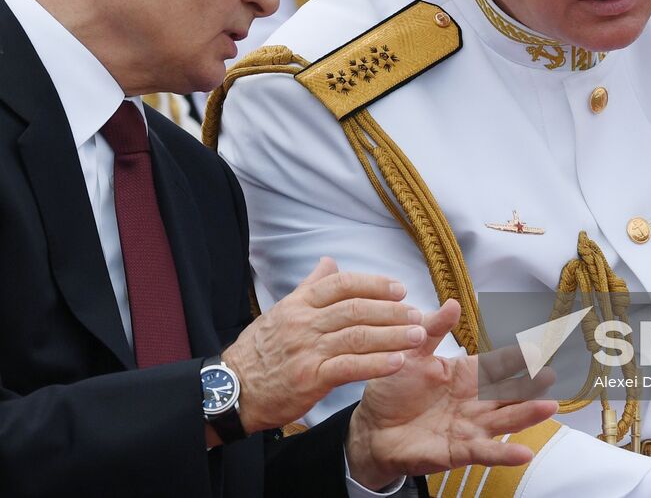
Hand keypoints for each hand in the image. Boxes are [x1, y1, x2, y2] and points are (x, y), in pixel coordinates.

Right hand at [221, 257, 424, 434]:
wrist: (233, 388)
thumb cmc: (260, 350)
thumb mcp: (281, 311)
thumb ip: (309, 287)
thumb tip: (329, 261)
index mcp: (299, 303)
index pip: (342, 284)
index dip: (374, 284)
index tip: (400, 289)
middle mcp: (304, 322)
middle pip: (355, 309)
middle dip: (391, 311)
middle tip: (417, 313)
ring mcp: (307, 350)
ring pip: (357, 336)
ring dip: (392, 335)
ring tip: (417, 335)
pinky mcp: (310, 378)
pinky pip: (349, 367)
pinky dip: (376, 363)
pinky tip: (398, 362)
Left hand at [345, 299, 559, 489]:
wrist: (372, 428)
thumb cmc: (394, 389)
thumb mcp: (412, 354)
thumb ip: (433, 330)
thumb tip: (452, 303)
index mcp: (466, 376)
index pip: (497, 365)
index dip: (516, 359)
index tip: (538, 350)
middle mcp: (474, 402)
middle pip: (508, 393)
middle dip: (530, 387)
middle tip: (550, 377)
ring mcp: (469, 427)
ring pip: (503, 420)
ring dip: (526, 415)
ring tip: (549, 407)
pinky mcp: (458, 451)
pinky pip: (484, 452)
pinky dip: (504, 453)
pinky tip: (523, 453)